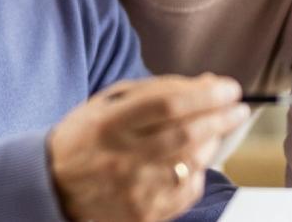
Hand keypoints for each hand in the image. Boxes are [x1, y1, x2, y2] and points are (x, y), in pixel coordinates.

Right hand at [48, 74, 248, 221]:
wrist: (54, 184)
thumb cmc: (88, 135)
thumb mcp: (110, 102)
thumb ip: (158, 90)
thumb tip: (208, 83)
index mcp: (109, 124)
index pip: (168, 105)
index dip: (206, 95)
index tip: (229, 87)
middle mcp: (121, 159)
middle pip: (187, 135)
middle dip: (222, 118)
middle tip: (238, 107)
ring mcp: (134, 191)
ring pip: (192, 163)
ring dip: (213, 142)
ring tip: (215, 129)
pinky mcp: (143, 215)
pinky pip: (188, 191)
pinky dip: (199, 171)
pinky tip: (193, 159)